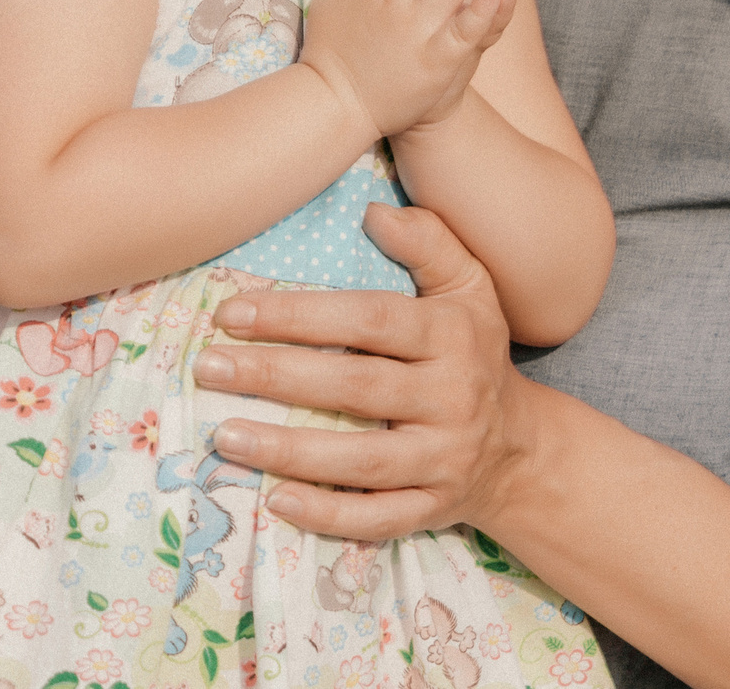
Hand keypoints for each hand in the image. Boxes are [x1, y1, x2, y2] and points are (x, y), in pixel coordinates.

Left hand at [192, 203, 535, 540]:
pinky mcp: (433, 509)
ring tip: (224, 436)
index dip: (299, 316)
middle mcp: (453, 397)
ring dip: (290, 451)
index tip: (232, 313)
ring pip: (362, 461)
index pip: (370, 320)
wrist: (520, 447)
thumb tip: (371, 211)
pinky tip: (275, 501)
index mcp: (452, 335)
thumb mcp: (469, 287)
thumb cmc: (473, 352)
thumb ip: (429, 242)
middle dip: (278, 377)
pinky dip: (327, 514)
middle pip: (358, 388)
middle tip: (209, 369)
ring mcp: (444, 459)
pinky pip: (377, 518)